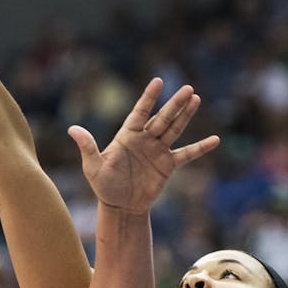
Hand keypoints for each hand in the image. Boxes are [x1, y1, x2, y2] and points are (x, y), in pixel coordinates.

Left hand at [68, 78, 218, 213]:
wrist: (120, 206)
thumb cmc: (104, 185)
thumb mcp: (93, 166)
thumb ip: (87, 146)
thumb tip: (72, 129)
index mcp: (127, 135)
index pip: (140, 112)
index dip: (149, 97)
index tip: (159, 81)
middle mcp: (145, 139)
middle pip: (162, 118)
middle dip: (175, 104)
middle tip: (188, 89)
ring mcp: (158, 151)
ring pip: (175, 129)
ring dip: (185, 115)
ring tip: (196, 99)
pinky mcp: (168, 165)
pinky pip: (187, 154)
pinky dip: (200, 148)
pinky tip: (214, 140)